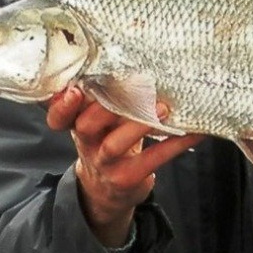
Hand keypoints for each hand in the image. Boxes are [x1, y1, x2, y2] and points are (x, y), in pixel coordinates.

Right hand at [47, 86, 201, 247]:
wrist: (107, 191)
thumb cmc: (107, 142)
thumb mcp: (98, 123)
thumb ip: (103, 99)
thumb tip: (134, 60)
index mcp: (78, 124)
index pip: (59, 116)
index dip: (62, 105)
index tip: (74, 90)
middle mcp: (87, 144)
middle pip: (85, 126)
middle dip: (106, 108)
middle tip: (135, 88)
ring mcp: (105, 164)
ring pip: (114, 144)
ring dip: (139, 124)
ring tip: (163, 108)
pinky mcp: (126, 179)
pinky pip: (150, 159)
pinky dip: (174, 144)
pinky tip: (193, 133)